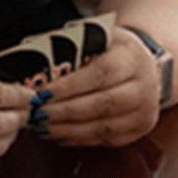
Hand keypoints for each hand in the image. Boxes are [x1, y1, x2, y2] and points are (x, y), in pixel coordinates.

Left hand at [37, 26, 161, 146]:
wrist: (146, 63)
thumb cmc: (113, 50)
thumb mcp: (96, 37)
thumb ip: (69, 49)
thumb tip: (31, 63)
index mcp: (132, 57)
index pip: (99, 74)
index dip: (69, 86)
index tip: (42, 93)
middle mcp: (144, 85)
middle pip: (102, 104)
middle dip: (64, 112)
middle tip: (38, 114)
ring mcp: (145, 110)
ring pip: (104, 127)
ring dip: (68, 129)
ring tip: (43, 126)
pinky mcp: (140, 128)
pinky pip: (107, 139)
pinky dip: (80, 139)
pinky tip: (60, 134)